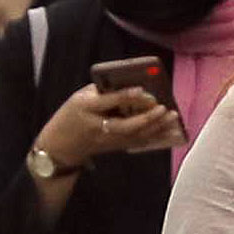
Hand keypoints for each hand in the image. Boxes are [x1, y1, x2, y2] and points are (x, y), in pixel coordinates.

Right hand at [34, 82, 180, 170]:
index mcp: (86, 109)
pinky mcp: (116, 147)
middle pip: (126, 125)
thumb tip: (131, 86)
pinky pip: (138, 142)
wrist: (61, 146)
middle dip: (147, 117)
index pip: (107, 102)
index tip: (142, 90)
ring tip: (172, 117)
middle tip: (164, 107)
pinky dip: (155, 136)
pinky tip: (168, 129)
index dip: (125, 96)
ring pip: (136, 136)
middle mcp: (98, 127)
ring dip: (156, 127)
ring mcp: (108, 140)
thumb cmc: (71, 116)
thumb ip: (103, 91)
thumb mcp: (80, 97)